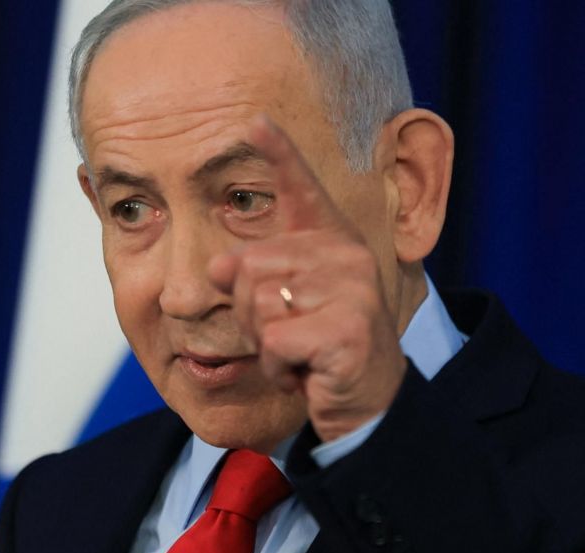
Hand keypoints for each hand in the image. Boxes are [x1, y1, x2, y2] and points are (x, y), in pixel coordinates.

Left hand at [208, 115, 406, 442]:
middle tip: (287, 333)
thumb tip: (217, 268)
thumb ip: (252, 275)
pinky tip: (306, 372)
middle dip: (249, 313)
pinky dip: (278, 368)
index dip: (280, 151)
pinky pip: (275, 342)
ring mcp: (351, 289)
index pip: (302, 188)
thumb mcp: (282, 305)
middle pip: (247, 265)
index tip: (254, 118)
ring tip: (298, 351)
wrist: (367, 402)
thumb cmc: (319, 348)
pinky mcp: (347, 328)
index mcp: (330, 241)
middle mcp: (345, 254)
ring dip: (264, 343)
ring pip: (256, 304)